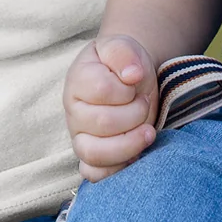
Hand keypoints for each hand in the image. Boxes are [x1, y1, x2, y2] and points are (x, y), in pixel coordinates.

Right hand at [62, 35, 158, 181]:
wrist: (128, 81)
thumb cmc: (123, 64)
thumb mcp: (123, 47)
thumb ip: (123, 54)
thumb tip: (132, 75)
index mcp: (78, 80)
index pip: (102, 90)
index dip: (126, 89)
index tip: (135, 84)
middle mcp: (73, 111)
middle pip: (102, 123)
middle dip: (135, 114)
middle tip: (144, 103)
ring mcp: (79, 136)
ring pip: (94, 153)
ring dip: (129, 145)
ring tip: (148, 132)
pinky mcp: (89, 158)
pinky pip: (93, 174)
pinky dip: (115, 169)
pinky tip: (134, 155)